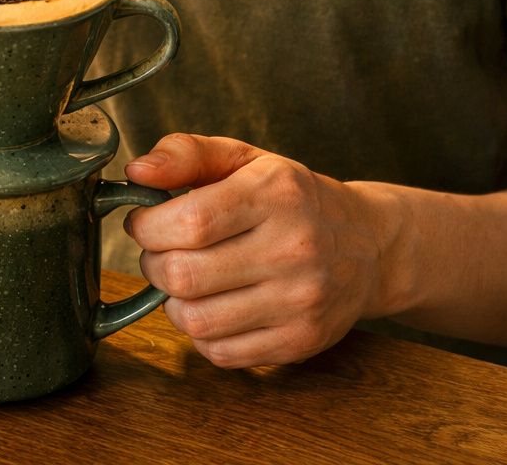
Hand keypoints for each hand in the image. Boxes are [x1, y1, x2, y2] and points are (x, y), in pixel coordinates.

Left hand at [123, 134, 394, 368]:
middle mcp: (293, 249)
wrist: (369, 246)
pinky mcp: (300, 341)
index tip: (146, 222)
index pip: (189, 222)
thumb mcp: (244, 159)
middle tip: (163, 252)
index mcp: (276, 195)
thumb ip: (185, 154)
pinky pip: (219, 352)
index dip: (148, 226)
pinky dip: (202, 332)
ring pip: (195, 320)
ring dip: (174, 302)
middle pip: (183, 275)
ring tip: (188, 280)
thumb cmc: (292, 199)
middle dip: (154, 264)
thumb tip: (137, 173)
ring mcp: (300, 301)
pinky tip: (215, 306)